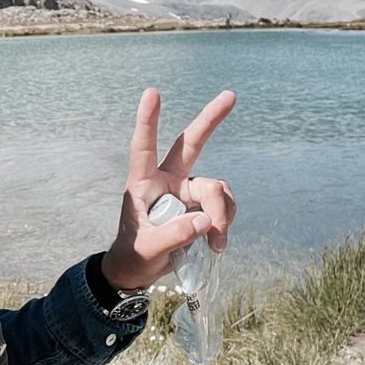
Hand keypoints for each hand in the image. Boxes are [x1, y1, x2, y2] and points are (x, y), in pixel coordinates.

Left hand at [101, 89, 236, 290]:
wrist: (138, 272)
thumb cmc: (133, 254)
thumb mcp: (147, 248)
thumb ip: (174, 235)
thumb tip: (205, 221)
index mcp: (143, 183)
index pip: (144, 147)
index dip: (148, 121)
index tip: (152, 92)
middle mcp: (167, 180)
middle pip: (190, 144)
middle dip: (210, 121)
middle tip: (230, 95)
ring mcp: (186, 192)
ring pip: (215, 188)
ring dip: (224, 213)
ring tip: (218, 242)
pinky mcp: (200, 207)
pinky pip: (224, 206)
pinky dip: (226, 223)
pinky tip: (218, 244)